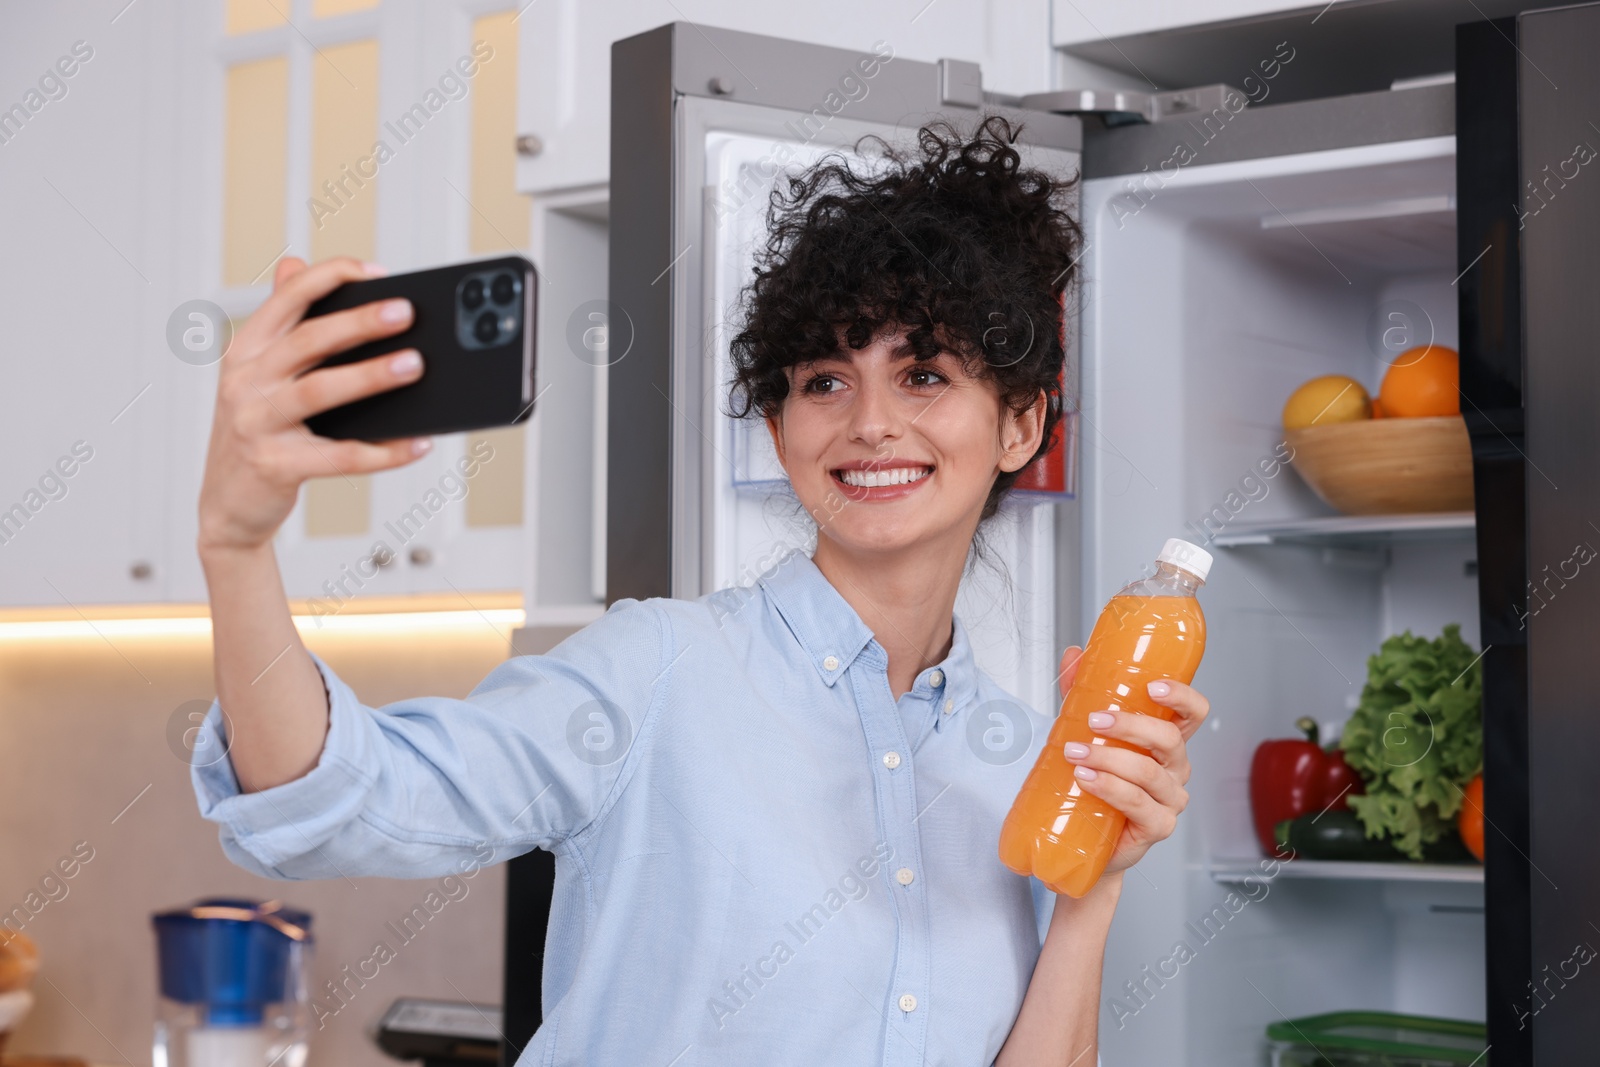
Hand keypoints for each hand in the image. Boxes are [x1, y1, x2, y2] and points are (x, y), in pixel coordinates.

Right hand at [197, 256, 431, 553]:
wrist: (229, 507)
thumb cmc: (257, 434)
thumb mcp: (257, 374)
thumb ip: (281, 323)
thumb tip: (295, 263)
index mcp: (246, 352)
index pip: (288, 300)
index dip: (330, 278)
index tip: (377, 272)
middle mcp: (245, 382)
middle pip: (308, 340)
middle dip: (359, 322)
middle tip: (406, 312)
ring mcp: (256, 424)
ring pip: (320, 391)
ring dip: (371, 377)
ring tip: (414, 365)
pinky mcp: (275, 466)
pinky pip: (339, 456)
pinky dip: (382, 451)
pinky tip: (416, 443)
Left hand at [1052, 645, 1210, 878]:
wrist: (1080, 836)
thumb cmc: (1093, 781)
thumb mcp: (1087, 731)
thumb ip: (1083, 693)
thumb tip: (1074, 655)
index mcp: (1167, 742)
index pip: (1193, 714)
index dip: (1182, 697)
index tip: (1154, 686)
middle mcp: (1175, 769)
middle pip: (1170, 739)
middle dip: (1131, 725)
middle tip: (1094, 720)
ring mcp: (1169, 800)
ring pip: (1148, 772)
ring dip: (1109, 758)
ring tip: (1076, 753)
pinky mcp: (1156, 827)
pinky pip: (1138, 804)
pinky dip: (1110, 788)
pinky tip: (1086, 779)